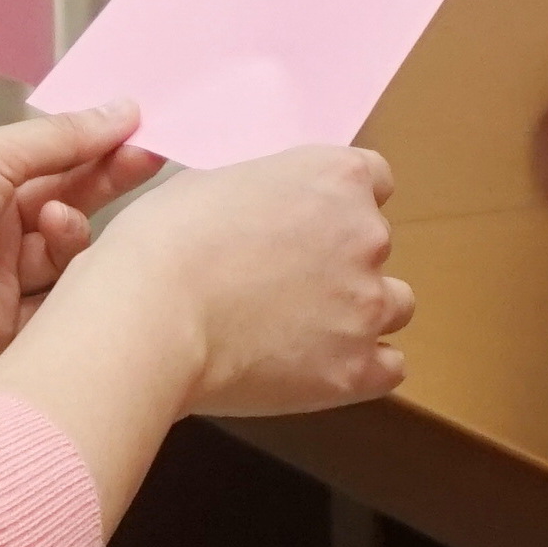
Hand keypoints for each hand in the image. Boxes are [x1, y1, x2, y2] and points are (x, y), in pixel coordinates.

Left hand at [0, 103, 162, 365]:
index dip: (103, 151)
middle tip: (147, 161)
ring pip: (66, 258)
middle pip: (71, 206)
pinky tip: (71, 264)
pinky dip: (70, 290)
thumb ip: (63, 139)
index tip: (147, 135)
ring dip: (71, 232)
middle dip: (107, 184)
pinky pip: (53, 312)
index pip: (60, 165)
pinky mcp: (0, 329)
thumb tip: (123, 109)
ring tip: (52, 218)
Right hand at [88, 144, 410, 418]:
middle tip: (283, 282)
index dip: (340, 204)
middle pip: (376, 245)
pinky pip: (389, 367)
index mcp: (335, 177)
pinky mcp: (357, 369)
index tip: (312, 223)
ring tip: (300, 330)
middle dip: (339, 260)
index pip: (374, 180)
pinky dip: (360, 368)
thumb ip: (262, 197)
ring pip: (394, 306)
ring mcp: (367, 304)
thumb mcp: (211, 184)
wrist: (152, 315)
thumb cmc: (165, 242)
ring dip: (359, 313)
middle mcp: (366, 234)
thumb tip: (261, 216)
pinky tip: (315, 367)